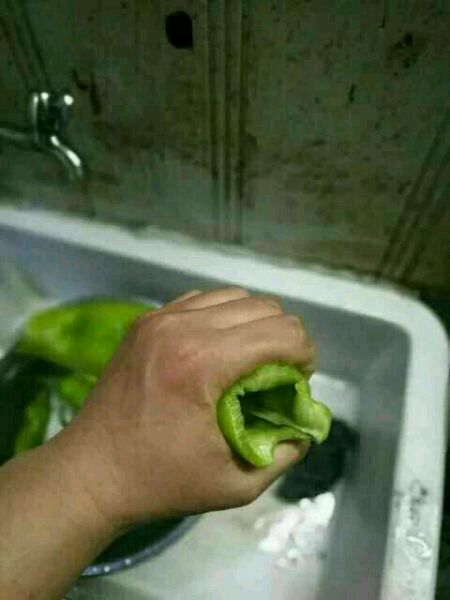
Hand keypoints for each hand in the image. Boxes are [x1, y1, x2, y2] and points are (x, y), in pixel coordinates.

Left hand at [54, 287, 315, 529]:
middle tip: (276, 374)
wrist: (90, 472)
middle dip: (284, 339)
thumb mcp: (234, 485)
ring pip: (234, 296)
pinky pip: (201, 301)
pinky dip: (222, 317)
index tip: (298, 382)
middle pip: (264, 307)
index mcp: (205, 363)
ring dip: (254, 324)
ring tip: (248, 358)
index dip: (305, 356)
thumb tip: (305, 425)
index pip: (284, 332)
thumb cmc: (161, 482)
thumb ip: (284, 453)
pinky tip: (216, 348)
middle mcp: (183, 327)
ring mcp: (160, 318)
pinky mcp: (145, 320)